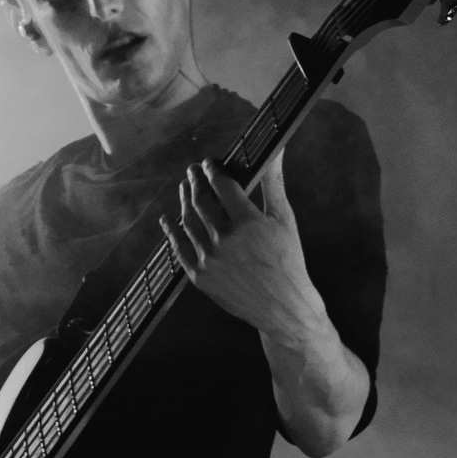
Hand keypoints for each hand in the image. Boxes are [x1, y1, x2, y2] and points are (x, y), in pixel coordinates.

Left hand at [164, 153, 318, 339]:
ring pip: (188, 221)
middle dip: (194, 181)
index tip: (209, 163)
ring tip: (185, 190)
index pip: (221, 184)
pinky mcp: (200, 277)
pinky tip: (168, 221)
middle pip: (200, 200)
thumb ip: (273, 182)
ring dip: (184, 202)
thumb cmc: (288, 261)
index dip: (212, 170)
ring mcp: (210, 259)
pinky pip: (179, 249)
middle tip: (193, 172)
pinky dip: (172, 232)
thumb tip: (276, 150)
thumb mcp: (284, 220)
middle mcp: (225, 239)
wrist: (284, 307)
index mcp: (248, 222)